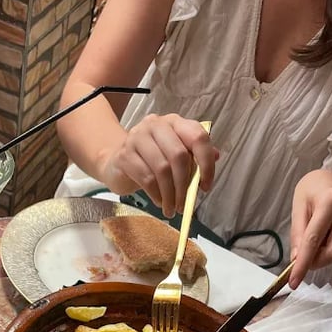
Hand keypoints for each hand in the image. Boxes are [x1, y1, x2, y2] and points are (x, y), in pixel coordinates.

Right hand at [101, 113, 217, 218]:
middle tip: (184, 205)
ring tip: (171, 208)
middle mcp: (156, 124)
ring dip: (170, 194)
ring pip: (162, 169)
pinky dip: (156, 195)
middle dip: (184, 185)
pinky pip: (146, 178)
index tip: (205, 186)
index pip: (198, 136)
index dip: (206, 163)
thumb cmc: (150, 160)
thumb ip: (194, 155)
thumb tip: (216, 156)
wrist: (116, 163)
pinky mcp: (124, 155)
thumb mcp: (174, 155)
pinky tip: (159, 202)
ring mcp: (137, 137)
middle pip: (179, 155)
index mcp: (175, 122)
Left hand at [289, 170, 331, 287]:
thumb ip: (298, 233)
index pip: (314, 239)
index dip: (303, 264)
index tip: (294, 282)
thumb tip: (297, 259)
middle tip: (307, 260)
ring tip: (322, 234)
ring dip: (327, 252)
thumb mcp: (299, 206)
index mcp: (331, 198)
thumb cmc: (314, 191)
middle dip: (318, 261)